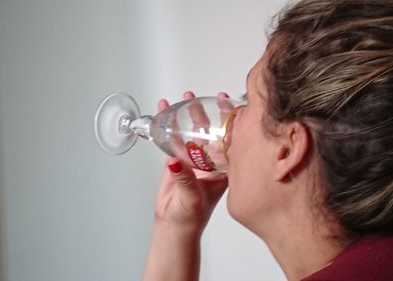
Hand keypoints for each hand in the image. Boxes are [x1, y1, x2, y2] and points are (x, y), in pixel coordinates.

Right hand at [154, 91, 228, 234]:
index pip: (229, 140)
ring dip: (188, 116)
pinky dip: (169, 127)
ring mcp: (195, 160)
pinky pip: (175, 140)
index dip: (227, 120)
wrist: (173, 226)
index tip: (225, 103)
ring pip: (192, 132)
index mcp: (223, 169)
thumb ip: (184, 178)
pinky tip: (164, 113)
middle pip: (210, 131)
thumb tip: (175, 162)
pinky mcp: (178, 162)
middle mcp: (211, 162)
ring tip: (184, 99)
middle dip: (206, 112)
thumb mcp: (192, 197)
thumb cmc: (191, 217)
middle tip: (199, 97)